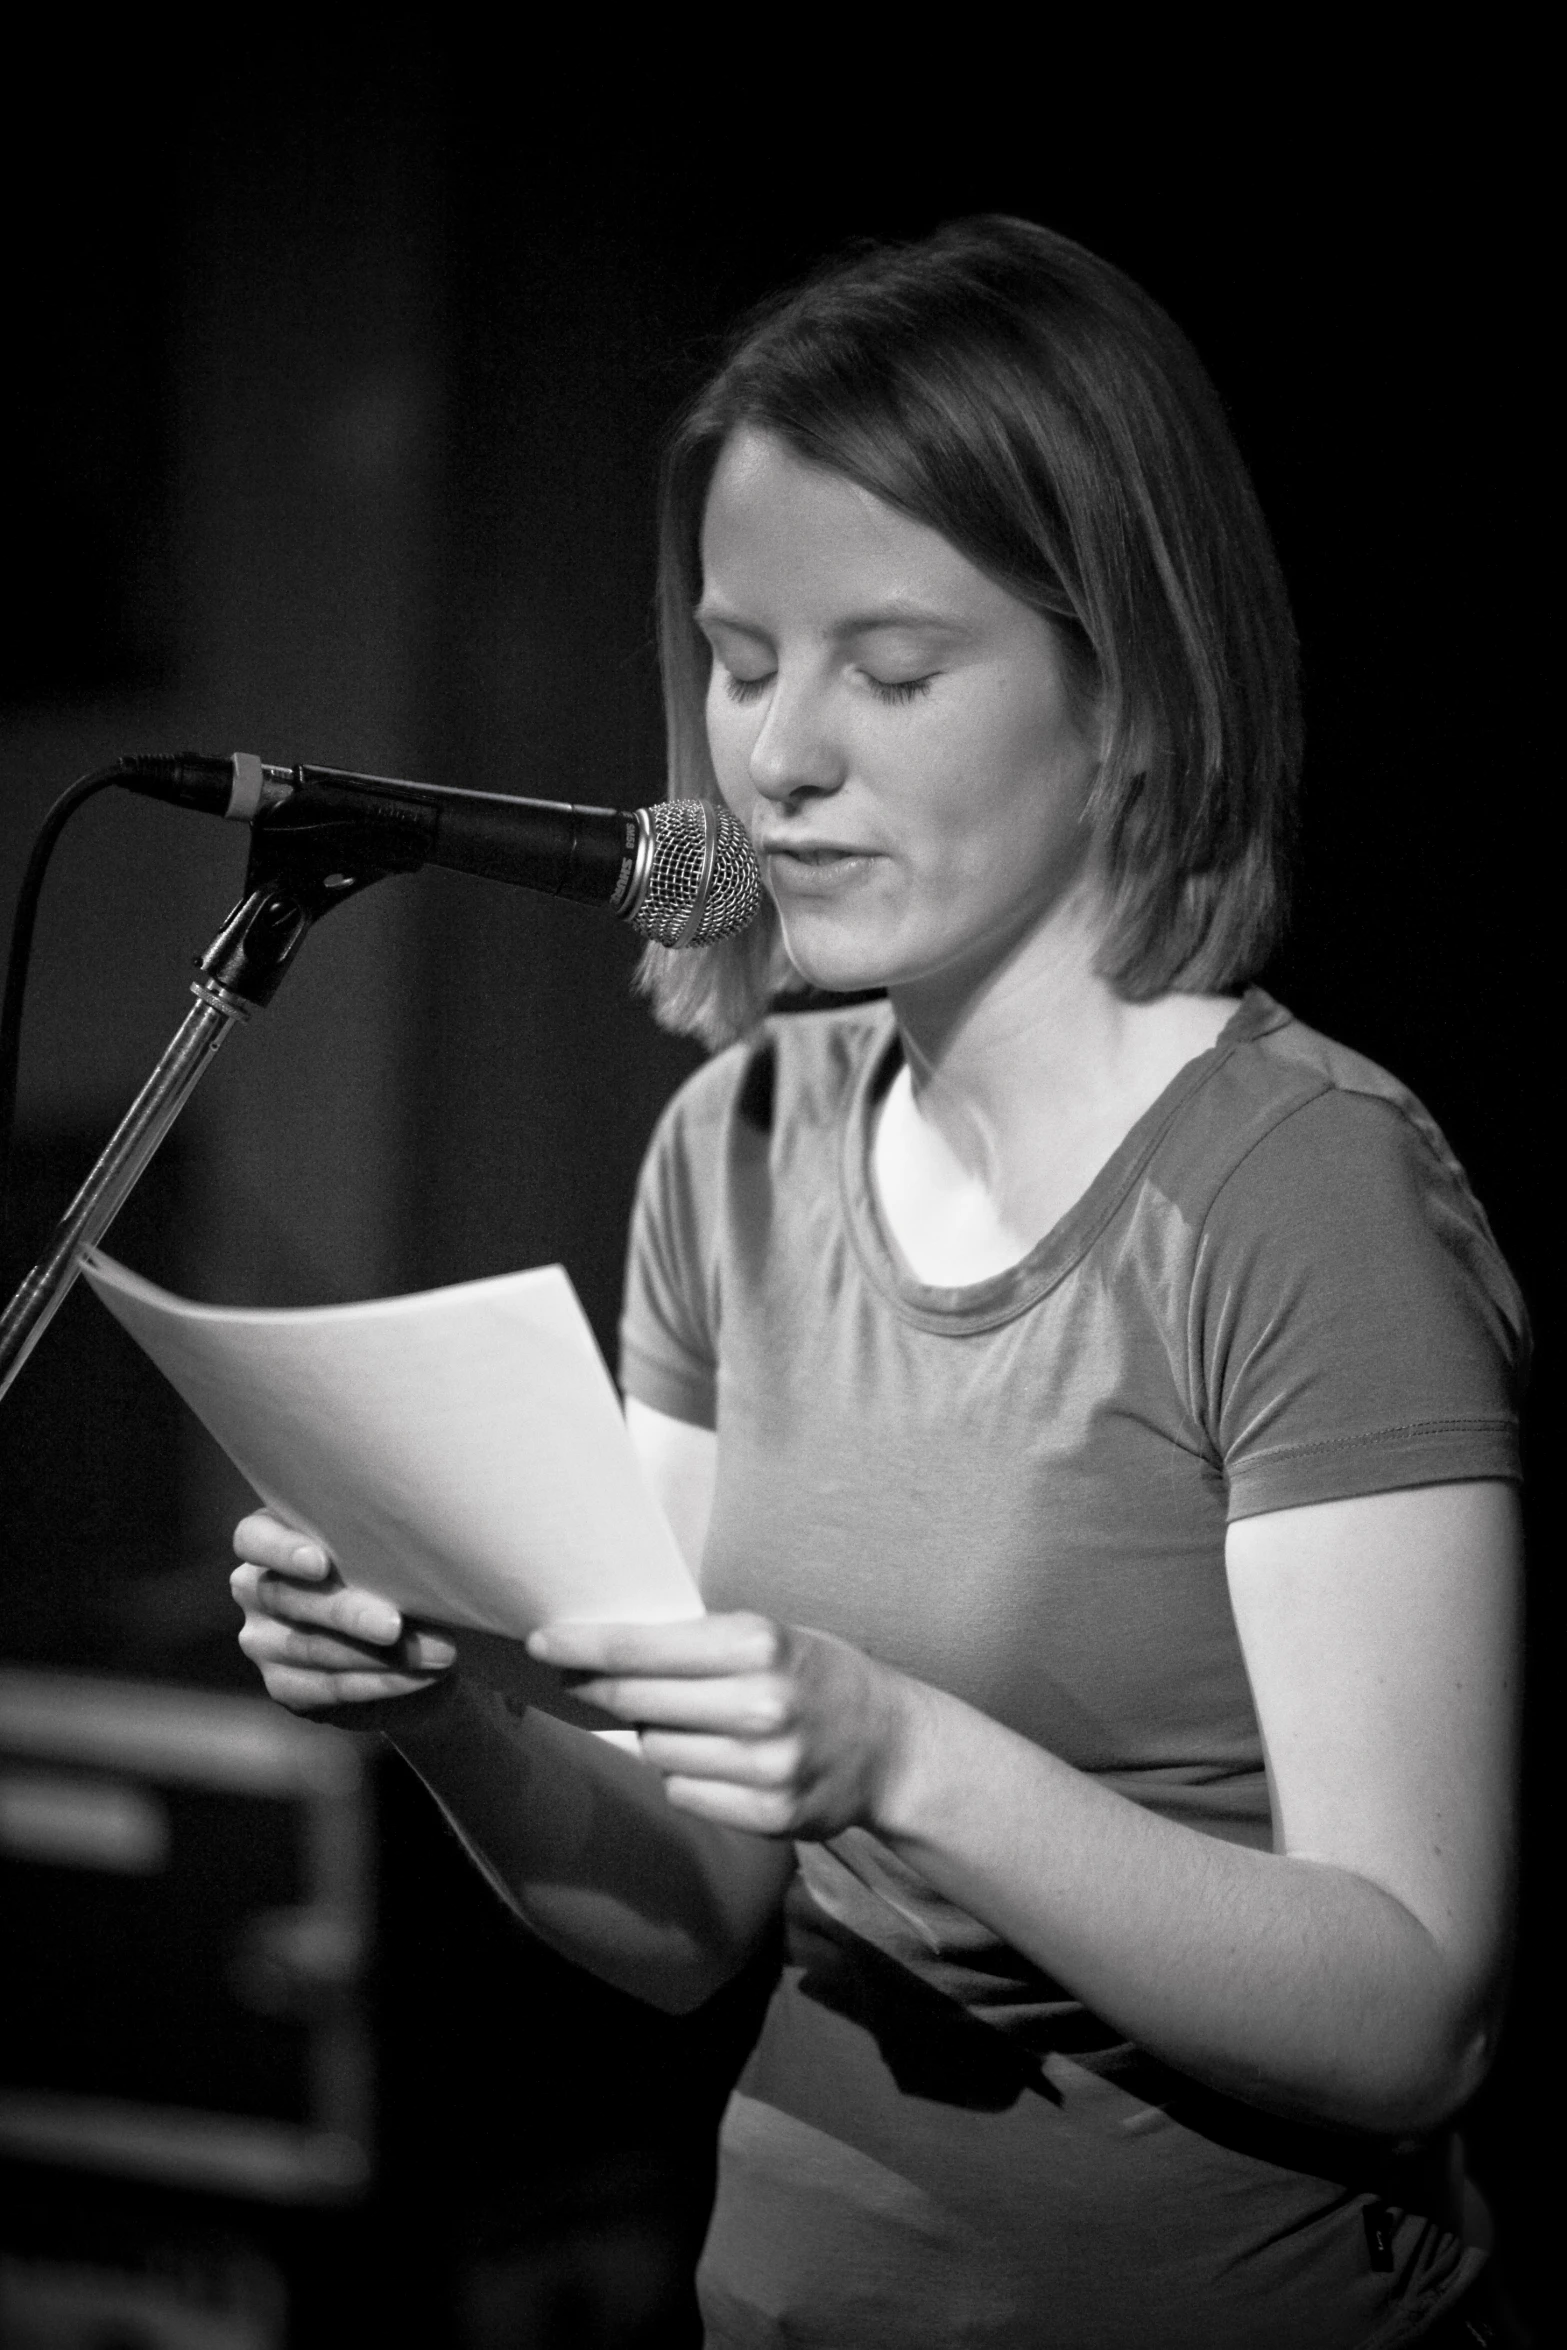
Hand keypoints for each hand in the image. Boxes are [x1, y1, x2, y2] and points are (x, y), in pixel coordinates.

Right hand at [230, 1509, 457, 1727]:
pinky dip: (381, 1682)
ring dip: (379, 1655)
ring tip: (437, 1652)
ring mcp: (264, 1642)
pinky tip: (420, 1676)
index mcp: (270, 1540)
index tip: (320, 1563)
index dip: (282, 1550)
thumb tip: (420, 1559)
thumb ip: (377, 1551)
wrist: (405, 1642)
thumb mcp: (382, 1554)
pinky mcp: (284, 1686)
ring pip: (312, 1648)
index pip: (253, 1539)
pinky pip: (328, 1687)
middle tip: (395, 1624)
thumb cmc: (391, 1572)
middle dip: (347, 1613)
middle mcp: (256, 1590)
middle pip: (289, 1598)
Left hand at [527, 1612, 920, 1839]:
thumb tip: (603, 1655)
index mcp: (760, 1644)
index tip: (542, 1644)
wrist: (892, 1746)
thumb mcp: (770, 1636)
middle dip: (602, 1689)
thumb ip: (699, 1646)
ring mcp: (766, 1766)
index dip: (586, 1647)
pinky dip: (688, 1778)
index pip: (644, 1648)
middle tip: (578, 1680)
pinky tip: (721, 1762)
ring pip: (655, 1752)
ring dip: (657, 1737)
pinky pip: (683, 1793)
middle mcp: (762, 1704)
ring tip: (698, 1723)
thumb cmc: (816, 1676)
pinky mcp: (768, 1816)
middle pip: (637, 1701)